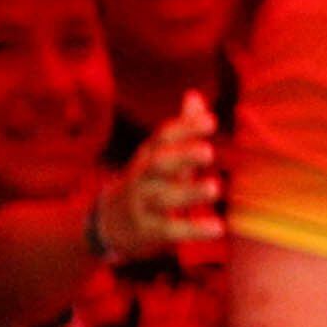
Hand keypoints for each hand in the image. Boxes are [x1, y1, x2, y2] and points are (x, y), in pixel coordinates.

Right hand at [95, 93, 221, 262]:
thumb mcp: (162, 156)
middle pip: (158, 164)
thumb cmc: (148, 183)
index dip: (184, 128)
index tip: (211, 121)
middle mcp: (143, 177)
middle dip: (181, 157)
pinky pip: (170, 229)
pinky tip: (218, 227)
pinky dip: (193, 228)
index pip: (163, 138)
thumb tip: (195, 95)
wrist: (108, 222)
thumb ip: (181, 130)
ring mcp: (142, 204)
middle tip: (208, 152)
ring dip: (188, 192)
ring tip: (216, 187)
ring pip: (163, 196)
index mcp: (149, 157)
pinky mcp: (148, 231)